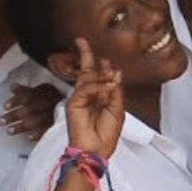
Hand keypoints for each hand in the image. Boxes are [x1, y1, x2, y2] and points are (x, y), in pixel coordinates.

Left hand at [1, 82, 61, 140]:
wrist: (77, 107)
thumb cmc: (53, 99)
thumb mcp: (42, 90)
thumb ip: (27, 90)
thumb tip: (13, 87)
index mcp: (46, 93)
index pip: (29, 96)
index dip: (17, 101)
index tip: (5, 106)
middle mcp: (51, 104)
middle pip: (31, 109)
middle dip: (15, 116)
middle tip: (1, 121)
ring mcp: (55, 116)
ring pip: (37, 121)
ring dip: (22, 126)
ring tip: (9, 130)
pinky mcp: (58, 126)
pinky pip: (48, 131)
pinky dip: (38, 134)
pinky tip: (28, 137)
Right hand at [64, 38, 124, 157]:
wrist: (97, 150)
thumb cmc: (107, 135)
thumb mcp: (117, 109)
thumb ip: (115, 91)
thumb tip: (116, 72)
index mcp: (98, 98)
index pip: (97, 77)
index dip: (101, 66)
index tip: (106, 59)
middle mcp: (88, 97)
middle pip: (85, 72)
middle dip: (84, 55)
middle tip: (80, 40)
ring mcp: (79, 99)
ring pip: (87, 78)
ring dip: (101, 76)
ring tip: (112, 77)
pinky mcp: (73, 104)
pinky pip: (85, 88)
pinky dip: (98, 86)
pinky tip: (108, 86)